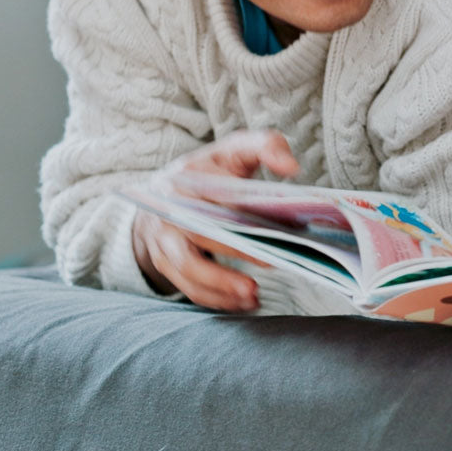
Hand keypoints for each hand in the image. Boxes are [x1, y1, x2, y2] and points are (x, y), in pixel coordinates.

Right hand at [132, 130, 299, 310]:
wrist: (160, 195)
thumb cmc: (209, 173)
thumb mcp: (234, 151)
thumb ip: (265, 146)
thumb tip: (290, 166)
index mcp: (189, 176)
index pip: (216, 192)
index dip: (243, 209)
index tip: (275, 225)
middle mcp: (170, 208)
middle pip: (201, 233)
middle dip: (236, 251)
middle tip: (272, 262)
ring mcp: (163, 238)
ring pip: (188, 267)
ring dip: (221, 285)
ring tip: (253, 295)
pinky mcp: (163, 262)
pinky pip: (187, 286)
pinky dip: (214, 299)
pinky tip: (242, 304)